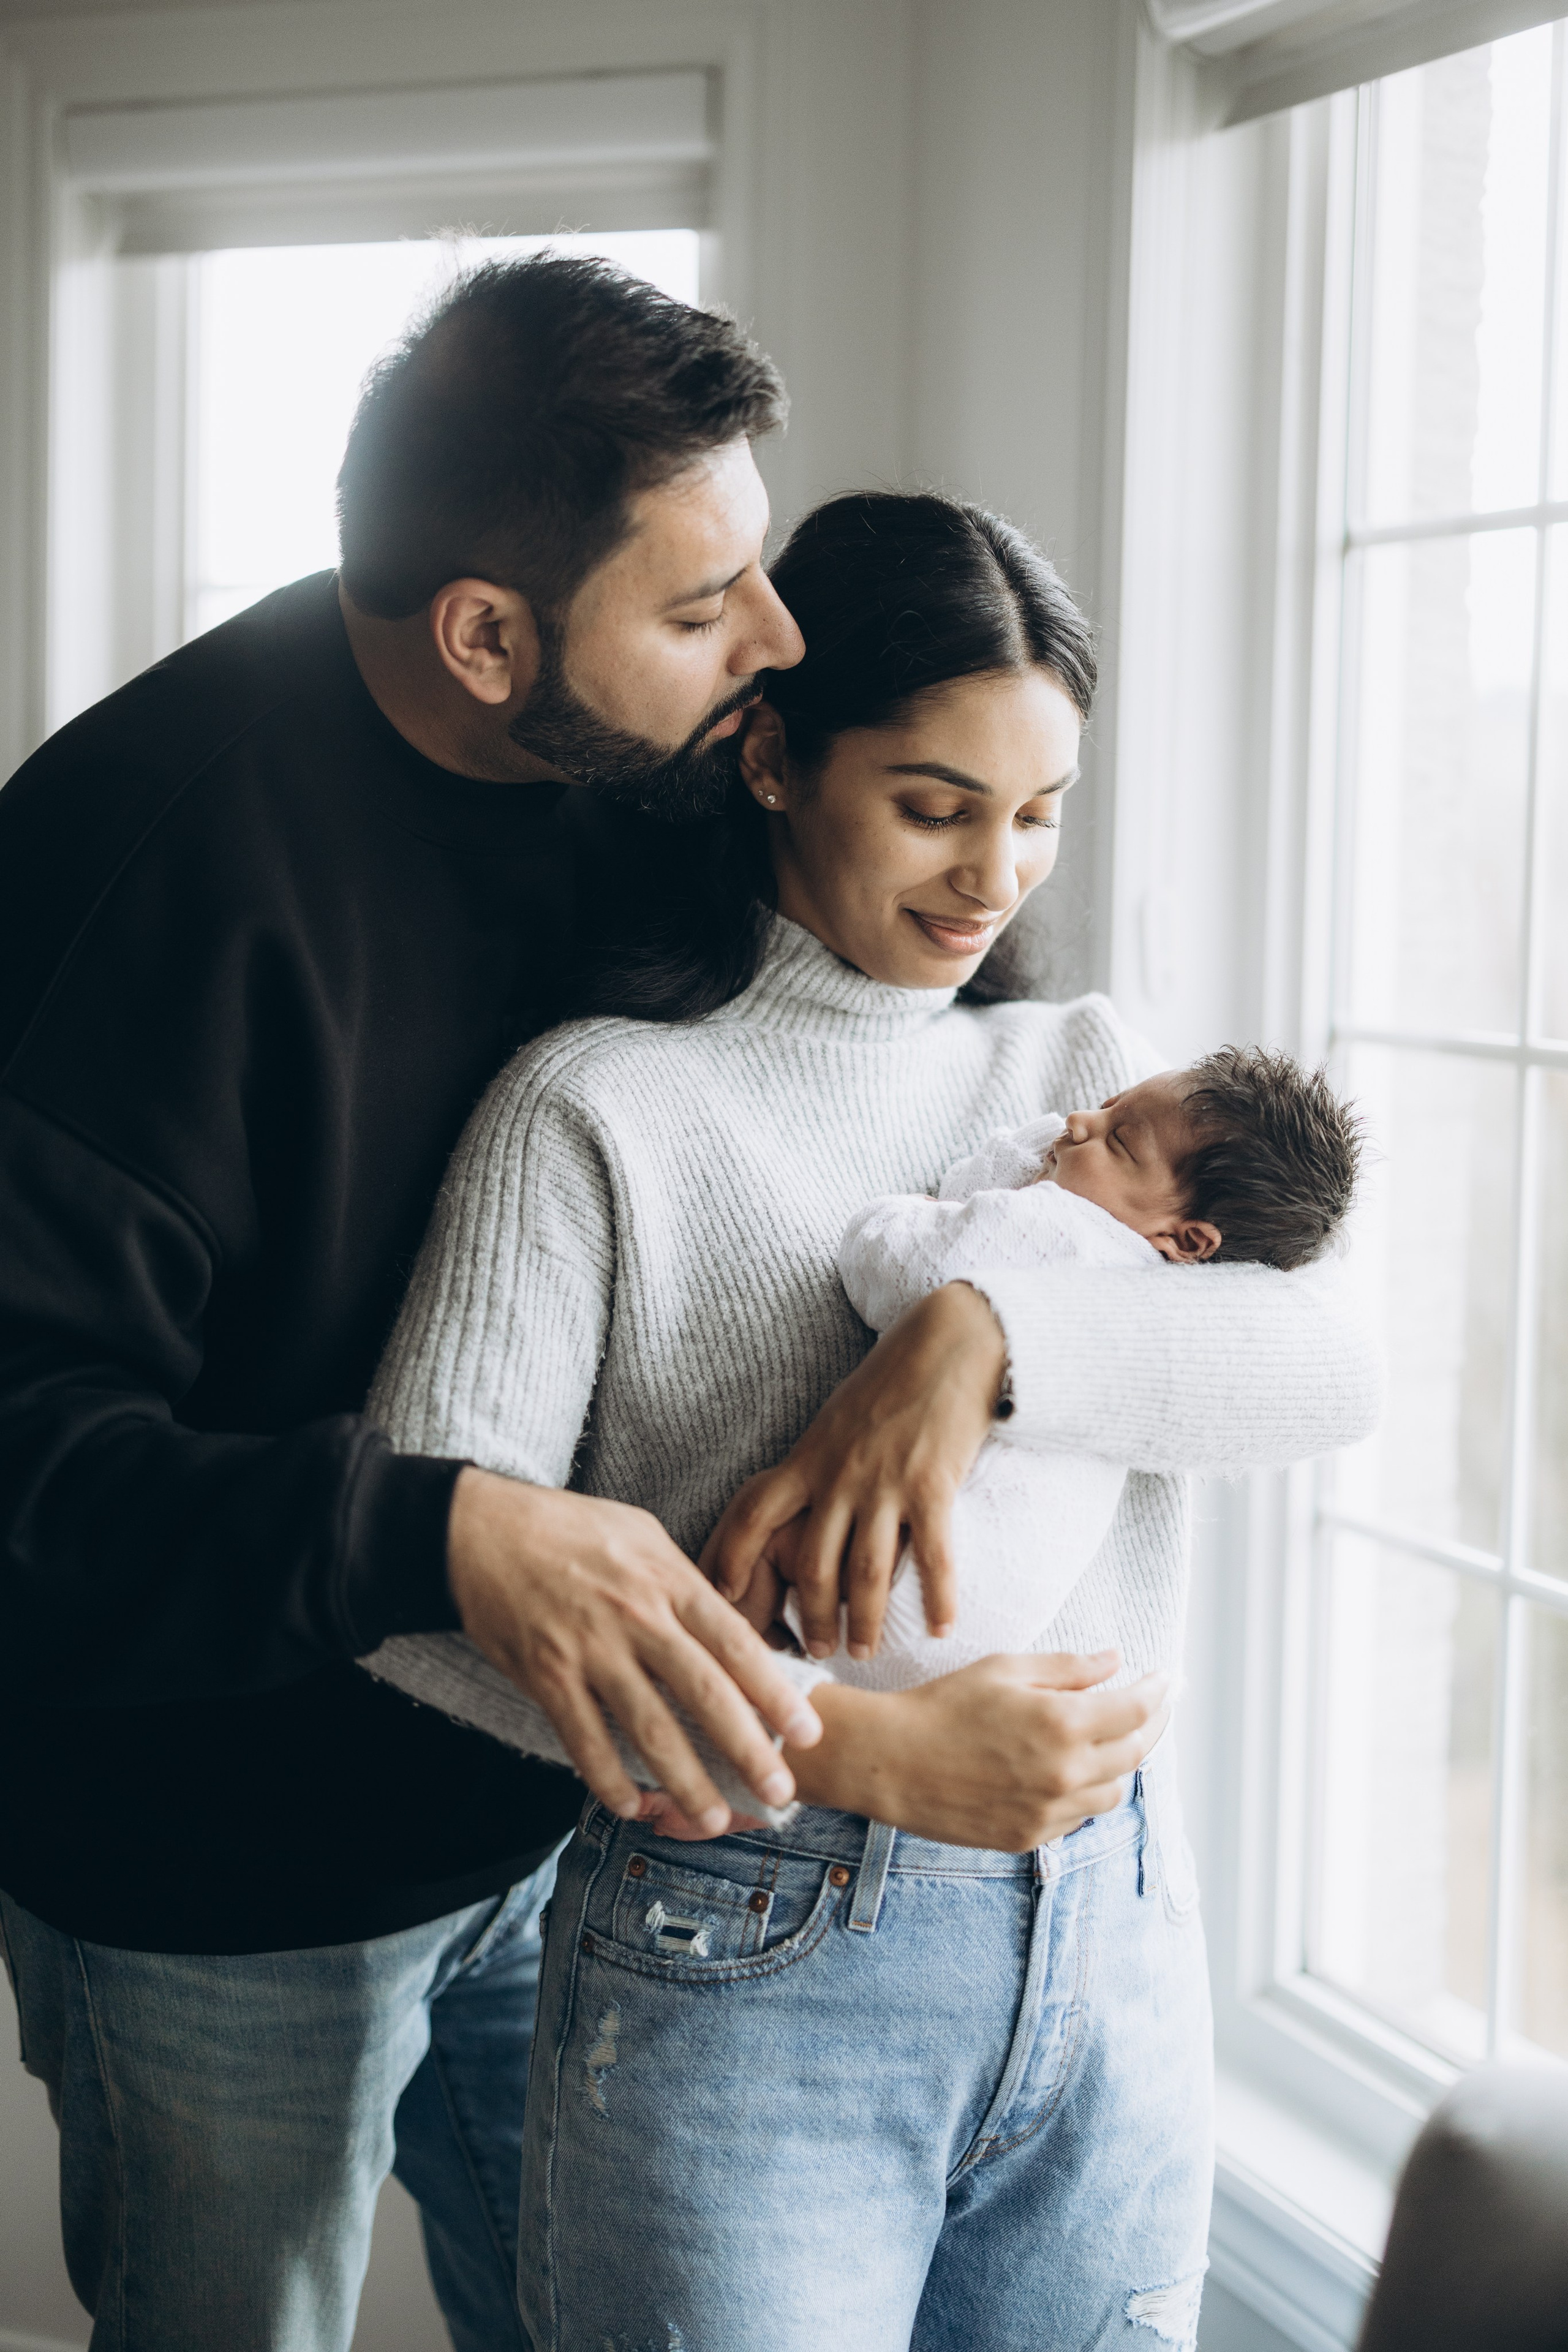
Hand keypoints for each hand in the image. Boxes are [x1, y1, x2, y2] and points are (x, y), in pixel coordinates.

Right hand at [447, 1470, 822, 1835]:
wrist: (482, 1529)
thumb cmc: (569, 1527)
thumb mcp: (641, 1534)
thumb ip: (683, 1581)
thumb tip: (725, 1620)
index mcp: (668, 1580)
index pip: (735, 1643)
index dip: (775, 1691)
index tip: (807, 1731)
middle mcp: (637, 1617)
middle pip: (704, 1693)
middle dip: (748, 1748)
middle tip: (780, 1791)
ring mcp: (590, 1649)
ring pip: (648, 1727)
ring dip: (685, 1780)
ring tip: (716, 1820)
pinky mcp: (546, 1674)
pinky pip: (584, 1738)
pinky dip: (609, 1777)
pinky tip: (632, 1806)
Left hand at [703, 1283, 1005, 1659]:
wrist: (946, 1345)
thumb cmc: (888, 1384)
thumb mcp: (835, 1422)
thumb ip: (815, 1468)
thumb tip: (797, 1512)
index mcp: (808, 1459)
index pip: (754, 1515)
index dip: (731, 1558)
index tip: (721, 1600)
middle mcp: (839, 1477)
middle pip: (813, 1565)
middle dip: (810, 1618)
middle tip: (816, 1652)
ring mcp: (885, 1483)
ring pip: (866, 1573)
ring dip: (865, 1622)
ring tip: (865, 1652)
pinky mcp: (933, 1485)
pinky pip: (932, 1556)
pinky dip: (937, 1598)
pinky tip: (942, 1628)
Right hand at [786, 1650, 1168, 1850]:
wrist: (890, 1762)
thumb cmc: (943, 1705)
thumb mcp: (1005, 1669)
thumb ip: (1068, 1668)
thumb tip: (1116, 1661)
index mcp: (1062, 1723)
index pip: (1137, 1710)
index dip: (1160, 1692)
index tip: (1168, 1678)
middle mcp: (1065, 1773)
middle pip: (1137, 1752)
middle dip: (1152, 1723)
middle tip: (1155, 1704)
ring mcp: (1049, 1812)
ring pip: (1113, 1791)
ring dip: (1118, 1762)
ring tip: (1105, 1738)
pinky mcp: (1030, 1838)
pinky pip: (1077, 1817)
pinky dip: (1082, 1792)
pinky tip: (1065, 1770)